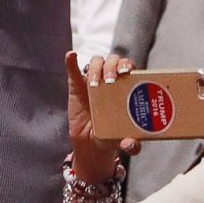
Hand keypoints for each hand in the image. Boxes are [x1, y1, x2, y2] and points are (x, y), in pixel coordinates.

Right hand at [64, 51, 142, 182]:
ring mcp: (92, 80)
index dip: (127, 65)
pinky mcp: (76, 85)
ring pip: (96, 62)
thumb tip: (132, 145)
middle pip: (113, 61)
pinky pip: (73, 70)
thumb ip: (131, 144)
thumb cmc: (111, 136)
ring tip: (94, 82)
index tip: (126, 72)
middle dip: (112, 66)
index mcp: (125, 86)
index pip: (128, 66)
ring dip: (96, 67)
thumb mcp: (122, 141)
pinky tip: (71, 56)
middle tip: (110, 80)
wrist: (90, 143)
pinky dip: (71, 61)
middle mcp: (110, 79)